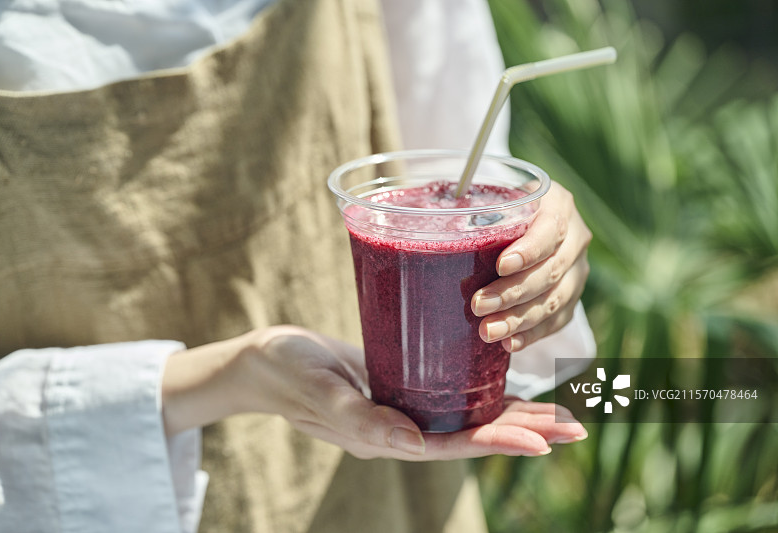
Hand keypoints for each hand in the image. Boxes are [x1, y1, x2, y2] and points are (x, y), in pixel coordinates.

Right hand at [162, 326, 586, 459]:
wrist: (263, 361)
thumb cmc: (286, 372)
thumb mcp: (322, 392)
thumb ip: (363, 420)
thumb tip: (413, 447)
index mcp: (385, 436)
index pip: (453, 444)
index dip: (499, 442)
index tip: (544, 440)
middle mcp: (400, 428)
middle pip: (471, 434)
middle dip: (523, 431)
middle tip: (574, 428)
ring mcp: (401, 408)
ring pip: (465, 415)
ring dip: (512, 414)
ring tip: (556, 414)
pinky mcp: (398, 386)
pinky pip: (447, 394)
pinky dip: (480, 391)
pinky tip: (502, 383)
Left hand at [471, 181, 590, 351]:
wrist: (529, 220)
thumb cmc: (502, 208)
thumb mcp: (494, 198)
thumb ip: (474, 210)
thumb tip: (433, 224)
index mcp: (558, 206)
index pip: (550, 230)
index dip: (528, 251)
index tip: (501, 265)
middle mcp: (575, 239)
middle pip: (549, 271)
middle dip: (512, 292)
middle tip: (478, 305)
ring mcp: (577, 271)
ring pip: (554, 300)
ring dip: (518, 320)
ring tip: (487, 331)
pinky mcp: (572, 298)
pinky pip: (556, 321)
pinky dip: (531, 335)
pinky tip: (508, 344)